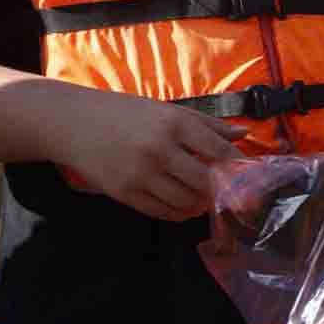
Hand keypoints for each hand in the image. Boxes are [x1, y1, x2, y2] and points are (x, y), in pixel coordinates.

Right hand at [48, 87, 243, 220]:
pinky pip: (162, 212)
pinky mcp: (125, 193)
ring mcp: (140, 174)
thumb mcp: (166, 109)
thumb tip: (242, 134)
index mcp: (173, 123)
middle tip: (228, 194)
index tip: (249, 176)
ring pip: (186, 202)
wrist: (74, 123)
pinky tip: (185, 207)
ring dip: (201, 205)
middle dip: (221, 191)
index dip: (238, 167)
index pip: (218, 151)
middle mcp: (159, 149)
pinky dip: (179, 213)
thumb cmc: (125, 113)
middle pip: (205, 181)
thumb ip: (206, 124)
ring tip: (205, 199)